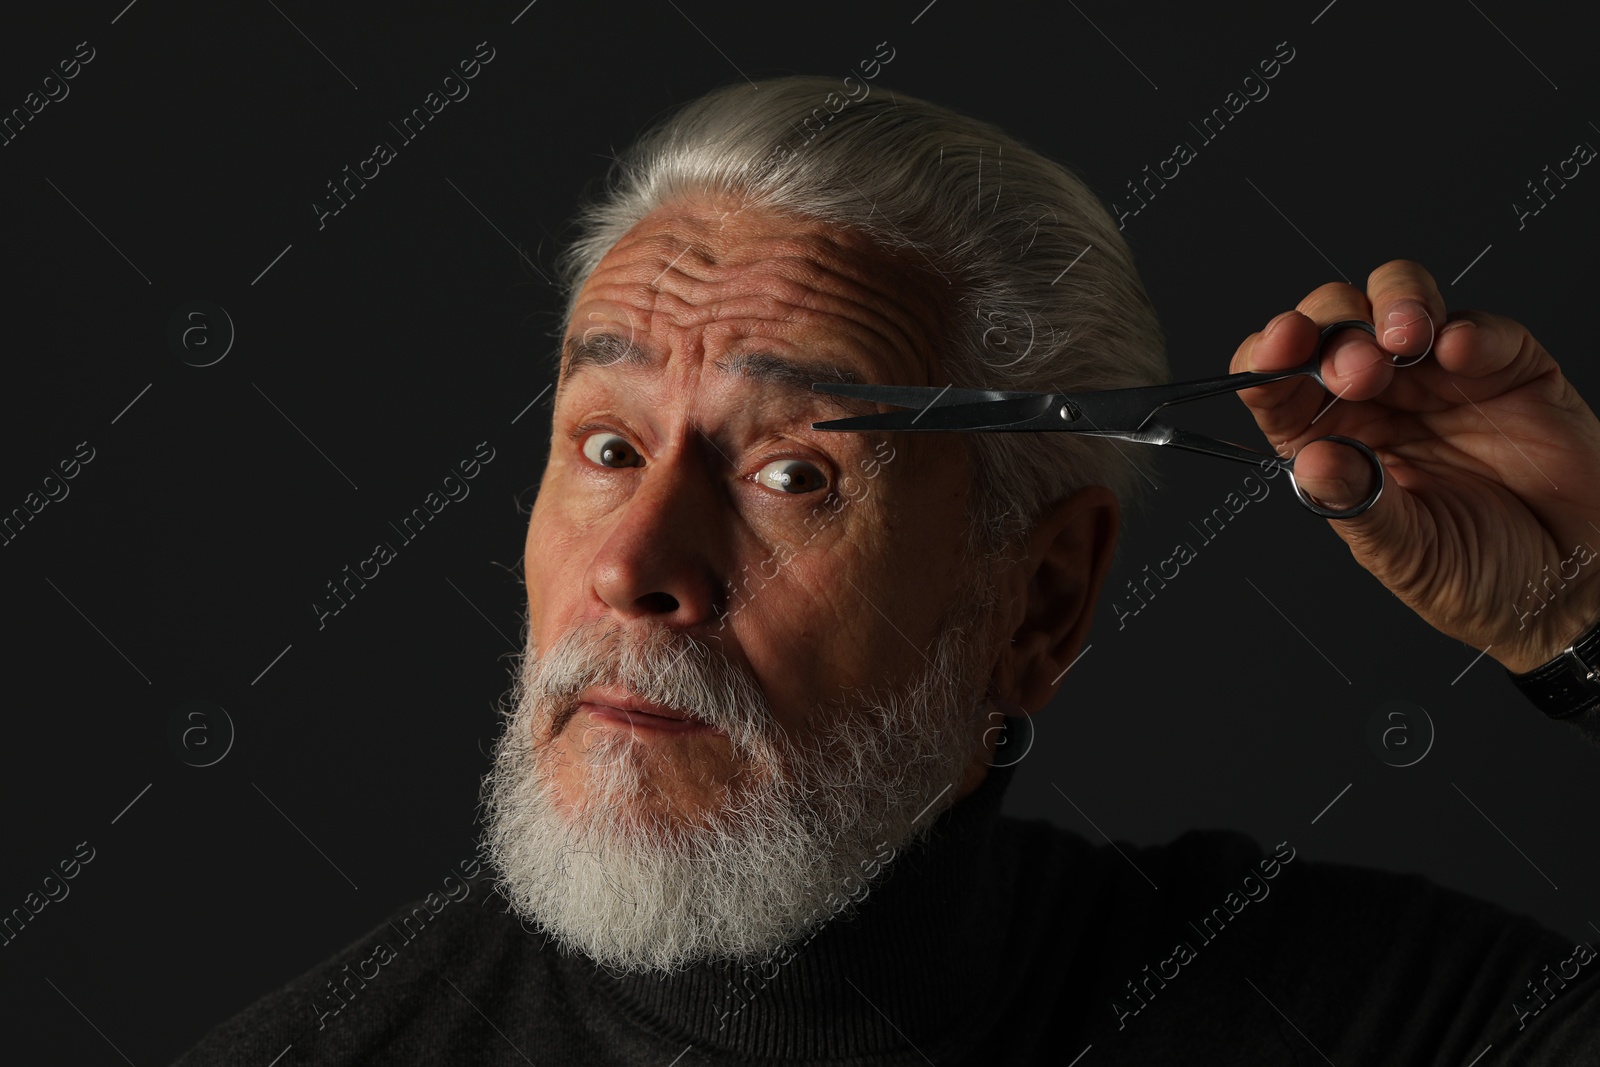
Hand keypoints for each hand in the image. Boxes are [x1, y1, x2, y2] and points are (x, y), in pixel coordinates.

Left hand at [1230, 259, 1599, 674]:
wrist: (1573, 587)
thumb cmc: (1480, 575)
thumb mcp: (1407, 553)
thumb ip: (1359, 505)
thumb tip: (1309, 462)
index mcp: (1333, 439)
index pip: (1278, 382)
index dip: (1268, 356)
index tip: (1276, 348)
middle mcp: (1377, 399)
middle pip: (1333, 325)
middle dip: (1334, 329)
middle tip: (1358, 370)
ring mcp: (1439, 376)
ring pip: (1397, 301)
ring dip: (1392, 306)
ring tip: (1403, 341)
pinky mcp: (1507, 365)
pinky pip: (1480, 327)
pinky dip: (1468, 328)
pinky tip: (1460, 351)